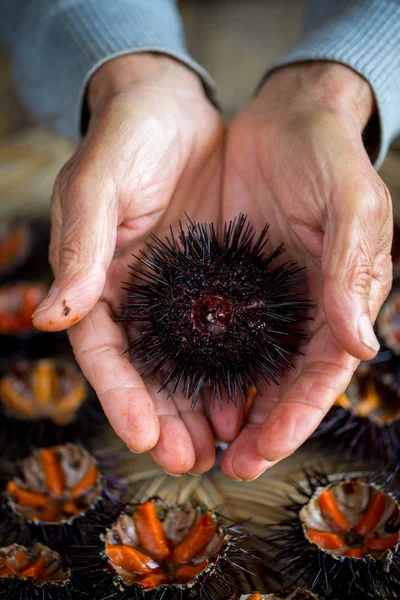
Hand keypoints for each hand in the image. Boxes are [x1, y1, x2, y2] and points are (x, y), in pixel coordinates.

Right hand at [32, 53, 225, 474]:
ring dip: (199, 408)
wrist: (172, 107)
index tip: (142, 435)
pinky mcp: (213, 281)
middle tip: (189, 459)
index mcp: (97, 279)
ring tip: (222, 445)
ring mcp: (176, 292)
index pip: (102, 350)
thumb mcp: (98, 184)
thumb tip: (52, 315)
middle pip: (145, 371)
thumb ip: (81, 246)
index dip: (119, 394)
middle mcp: (134, 295)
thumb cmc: (126, 136)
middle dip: (163, 419)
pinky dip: (231, 370)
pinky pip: (223, 334)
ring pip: (185, 365)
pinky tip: (248, 398)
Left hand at [220, 62, 392, 479]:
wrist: (286, 117)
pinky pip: (207, 329)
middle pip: (278, 382)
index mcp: (338, 299)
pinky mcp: (222, 279)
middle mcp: (299, 308)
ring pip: (240, 366)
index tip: (263, 451)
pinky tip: (175, 386)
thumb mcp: (352, 204)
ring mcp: (260, 297)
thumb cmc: (329, 155)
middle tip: (219, 464)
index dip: (296, 414)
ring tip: (190, 441)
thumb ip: (353, 271)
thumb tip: (361, 347)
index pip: (320, 372)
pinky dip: (194, 362)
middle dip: (254, 427)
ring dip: (219, 406)